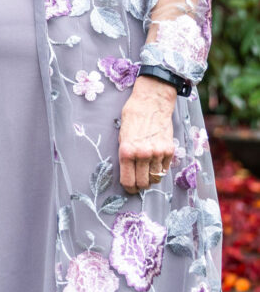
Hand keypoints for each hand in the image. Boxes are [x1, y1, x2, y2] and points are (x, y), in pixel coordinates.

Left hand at [118, 76, 175, 193]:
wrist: (151, 102)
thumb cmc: (133, 117)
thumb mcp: (122, 136)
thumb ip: (126, 155)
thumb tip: (129, 172)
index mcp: (126, 151)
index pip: (128, 181)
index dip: (129, 188)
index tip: (130, 189)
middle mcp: (142, 154)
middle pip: (142, 183)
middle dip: (140, 186)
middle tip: (139, 183)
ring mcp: (157, 153)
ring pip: (155, 178)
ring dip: (151, 179)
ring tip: (147, 173)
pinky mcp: (169, 150)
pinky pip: (165, 169)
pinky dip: (160, 170)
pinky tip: (155, 163)